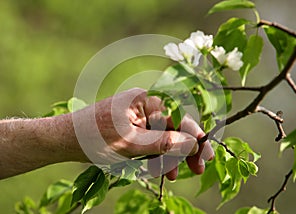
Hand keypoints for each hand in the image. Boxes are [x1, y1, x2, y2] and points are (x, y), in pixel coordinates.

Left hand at [73, 88, 213, 179]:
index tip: (206, 153)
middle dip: (185, 147)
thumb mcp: (131, 144)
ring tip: (175, 175)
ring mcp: (139, 117)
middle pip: (174, 125)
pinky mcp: (134, 128)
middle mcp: (145, 106)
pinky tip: (163, 169)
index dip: (195, 135)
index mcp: (145, 100)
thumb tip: (192, 143)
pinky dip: (158, 155)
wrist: (65, 139)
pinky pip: (152, 140)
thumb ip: (163, 143)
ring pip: (164, 136)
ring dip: (171, 155)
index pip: (178, 115)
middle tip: (198, 167)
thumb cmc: (93, 138)